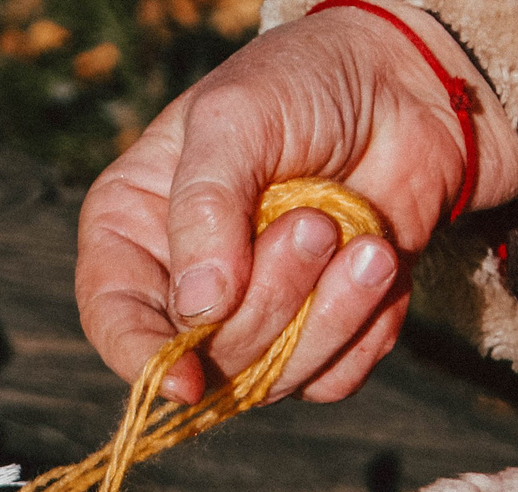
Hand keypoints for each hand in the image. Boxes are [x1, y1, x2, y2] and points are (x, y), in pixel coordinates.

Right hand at [76, 2, 517, 405]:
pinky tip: (379, 264)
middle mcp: (184, 288)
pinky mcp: (318, 335)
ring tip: (365, 244)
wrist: (402, 86)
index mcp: (134, 232)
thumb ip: (204, 206)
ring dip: (328, 316)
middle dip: (270, 302)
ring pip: (271, 379)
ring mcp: (253, 317)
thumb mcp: (235, 119)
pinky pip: (332, 379)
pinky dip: (364, 330)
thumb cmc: (301, 85)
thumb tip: (199, 308)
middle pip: (206, 357)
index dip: (145, 359)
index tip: (188, 379)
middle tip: (316, 227)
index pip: (115, 320)